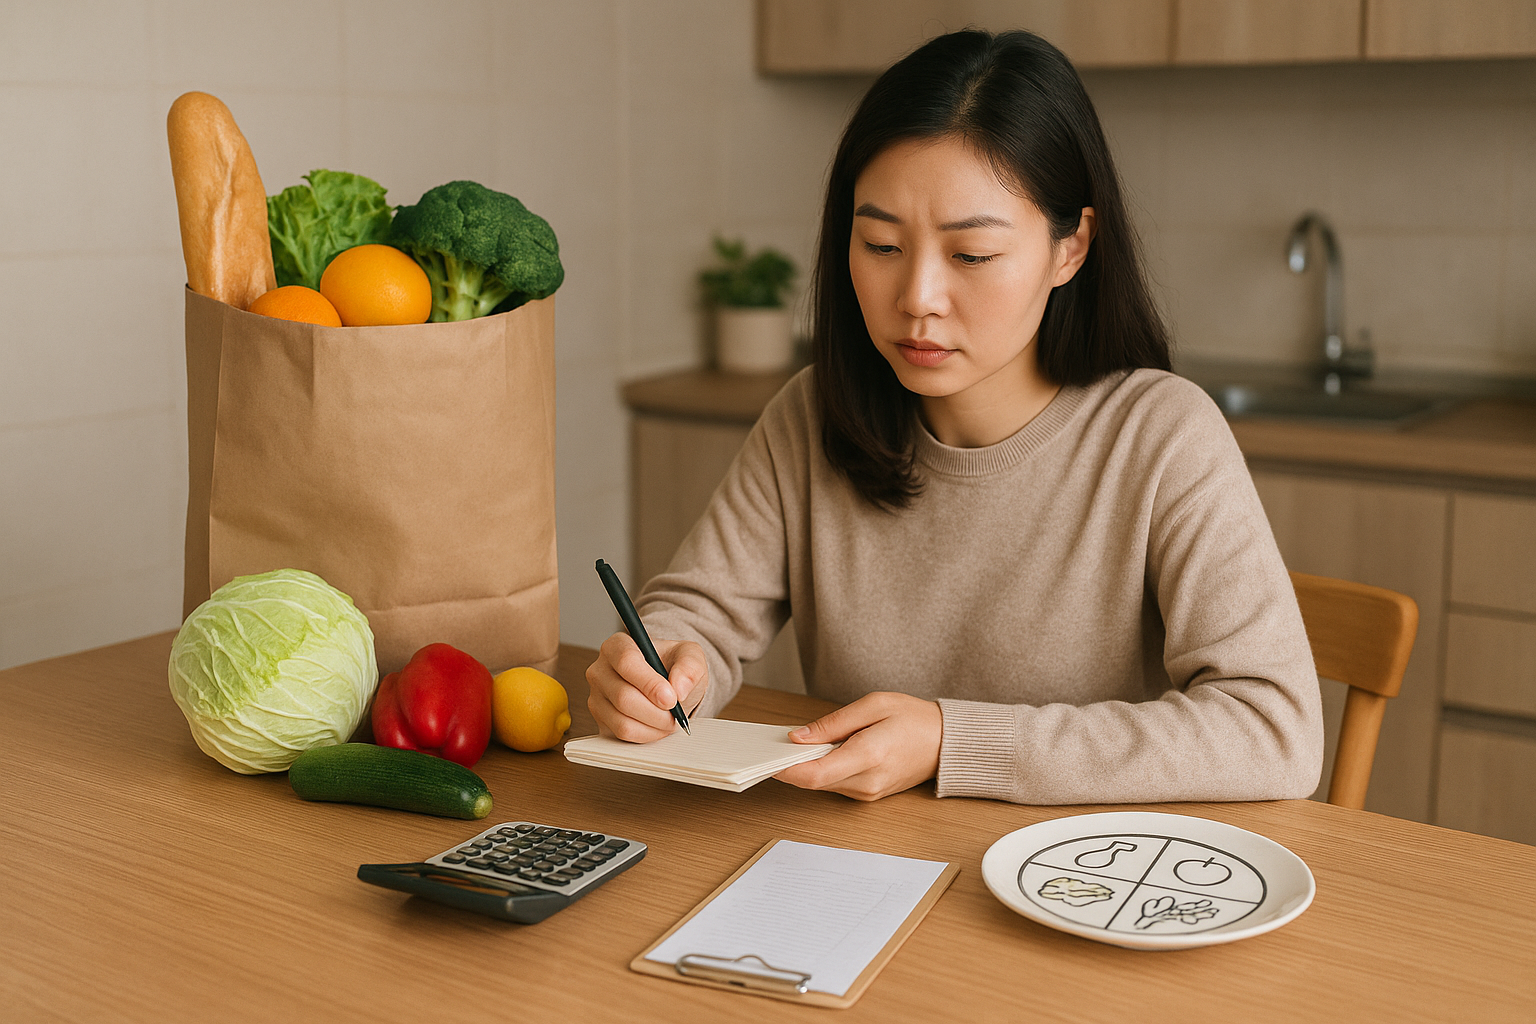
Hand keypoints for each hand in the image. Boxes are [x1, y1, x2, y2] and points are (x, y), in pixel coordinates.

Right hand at [586, 633, 708, 742]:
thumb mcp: (690, 656)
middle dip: (656, 711)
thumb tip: (679, 688)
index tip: (671, 698)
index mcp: (618, 645)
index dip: (650, 684)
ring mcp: (596, 697)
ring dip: (654, 726)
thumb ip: (689, 667)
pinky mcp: (600, 720)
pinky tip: (657, 725)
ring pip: (622, 721)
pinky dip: (647, 735)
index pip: (626, 662)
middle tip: (676, 713)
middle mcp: (600, 670)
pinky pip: (622, 735)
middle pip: (623, 697)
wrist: (667, 685)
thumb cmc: (673, 666)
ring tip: (669, 719)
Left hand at [774, 692, 941, 800]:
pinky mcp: (869, 794)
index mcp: (868, 756)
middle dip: (791, 764)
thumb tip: (797, 737)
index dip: (785, 769)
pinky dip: (823, 770)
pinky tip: (821, 752)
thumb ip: (833, 723)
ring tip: (799, 743)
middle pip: (813, 782)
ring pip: (823, 784)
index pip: (814, 774)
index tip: (766, 757)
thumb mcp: (872, 705)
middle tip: (775, 743)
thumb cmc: (913, 718)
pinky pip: (836, 784)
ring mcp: (868, 792)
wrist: (946, 742)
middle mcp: (867, 781)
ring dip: (807, 766)